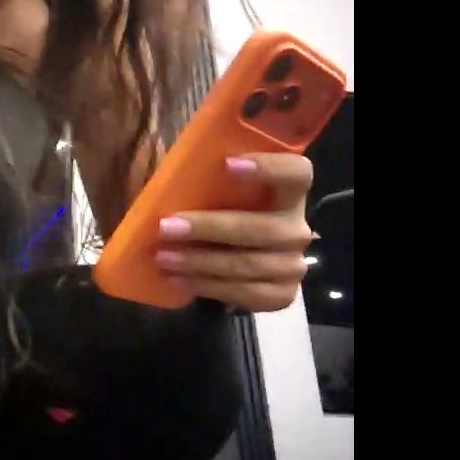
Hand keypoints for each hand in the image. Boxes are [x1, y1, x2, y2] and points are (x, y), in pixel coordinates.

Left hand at [155, 154, 313, 312]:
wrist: (241, 258)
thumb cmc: (224, 212)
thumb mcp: (220, 190)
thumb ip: (204, 176)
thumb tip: (162, 167)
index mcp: (290, 192)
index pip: (297, 173)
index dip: (270, 167)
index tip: (227, 165)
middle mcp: (296, 228)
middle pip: (262, 228)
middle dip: (210, 228)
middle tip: (167, 227)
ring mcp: (293, 264)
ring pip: (249, 265)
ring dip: (202, 262)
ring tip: (164, 258)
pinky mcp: (283, 295)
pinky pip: (248, 294)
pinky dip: (211, 287)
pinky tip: (182, 280)